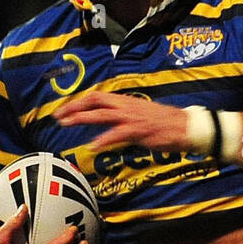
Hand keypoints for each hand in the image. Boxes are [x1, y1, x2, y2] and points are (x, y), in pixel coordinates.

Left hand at [54, 90, 191, 152]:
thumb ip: (123, 117)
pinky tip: (92, 146)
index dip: (79, 102)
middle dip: (73, 108)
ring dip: (81, 118)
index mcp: (125, 101)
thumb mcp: (140, 115)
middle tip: (58, 117)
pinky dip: (103, 140)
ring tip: (66, 124)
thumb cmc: (164, 123)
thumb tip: (109, 122)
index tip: (64, 110)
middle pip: (93, 101)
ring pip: (101, 114)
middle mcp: (125, 106)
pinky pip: (116, 134)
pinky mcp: (138, 130)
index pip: (97, 97)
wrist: (184, 126)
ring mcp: (131, 117)